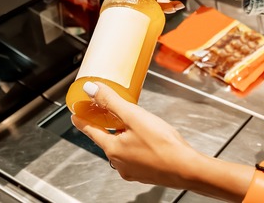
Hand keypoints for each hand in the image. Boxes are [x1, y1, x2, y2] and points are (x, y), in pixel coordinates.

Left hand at [71, 82, 254, 200]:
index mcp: (113, 149)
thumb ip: (111, 101)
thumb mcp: (134, 116)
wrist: (187, 169)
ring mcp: (133, 170)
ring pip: (122, 147)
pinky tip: (148, 139)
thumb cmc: (163, 145)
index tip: (76, 115)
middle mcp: (119, 162)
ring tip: (134, 123)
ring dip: (123, 135)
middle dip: (107, 126)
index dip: (82, 120)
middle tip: (109, 113)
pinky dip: (135, 145)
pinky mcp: (146, 173)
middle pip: (107, 139)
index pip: (90, 131)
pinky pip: (134, 155)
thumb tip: (91, 89)